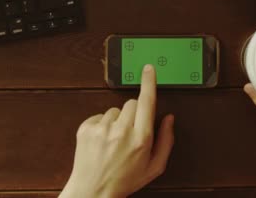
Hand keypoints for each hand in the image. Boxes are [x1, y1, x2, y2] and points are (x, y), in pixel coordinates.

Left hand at [59, 65, 174, 197]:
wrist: (93, 191)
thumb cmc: (125, 180)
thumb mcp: (154, 167)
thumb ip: (166, 141)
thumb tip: (169, 118)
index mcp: (141, 139)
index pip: (147, 102)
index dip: (149, 83)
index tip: (148, 69)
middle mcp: (122, 131)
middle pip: (132, 103)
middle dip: (135, 113)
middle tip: (131, 132)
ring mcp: (102, 129)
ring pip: (115, 110)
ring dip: (117, 121)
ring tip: (113, 142)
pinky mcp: (86, 128)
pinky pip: (99, 116)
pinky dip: (101, 126)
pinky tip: (102, 142)